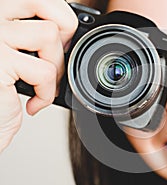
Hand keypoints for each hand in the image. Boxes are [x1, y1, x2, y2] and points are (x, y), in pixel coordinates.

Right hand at [0, 0, 77, 151]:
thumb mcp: (10, 53)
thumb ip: (28, 36)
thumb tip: (66, 33)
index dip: (58, 16)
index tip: (60, 40)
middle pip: (46, 3)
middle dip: (64, 32)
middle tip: (55, 56)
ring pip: (49, 35)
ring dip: (55, 66)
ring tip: (42, 84)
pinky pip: (44, 72)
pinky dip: (46, 93)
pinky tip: (33, 103)